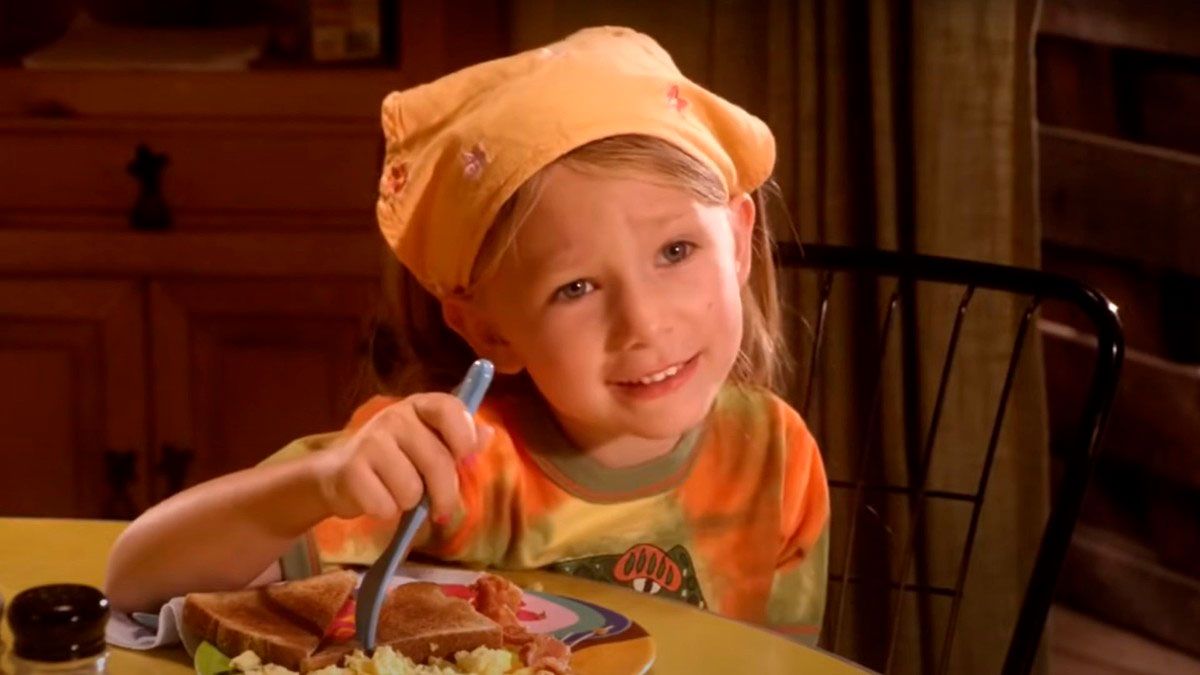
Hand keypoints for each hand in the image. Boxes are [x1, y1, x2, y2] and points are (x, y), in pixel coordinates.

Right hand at [311, 394, 493, 522]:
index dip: (464, 434)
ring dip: (408, 503)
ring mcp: (370, 441)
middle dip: (444, 495)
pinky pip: (386, 506)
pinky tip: (376, 498)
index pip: (449, 408)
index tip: (465, 458)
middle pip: (438, 462)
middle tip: (441, 509)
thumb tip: (488, 434)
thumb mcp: (429, 445)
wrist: (339, 474)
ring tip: (395, 491)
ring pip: (412, 491)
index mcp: (419, 406)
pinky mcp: (351, 470)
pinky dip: (385, 512)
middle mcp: (395, 416)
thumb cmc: (395, 460)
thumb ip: (459, 441)